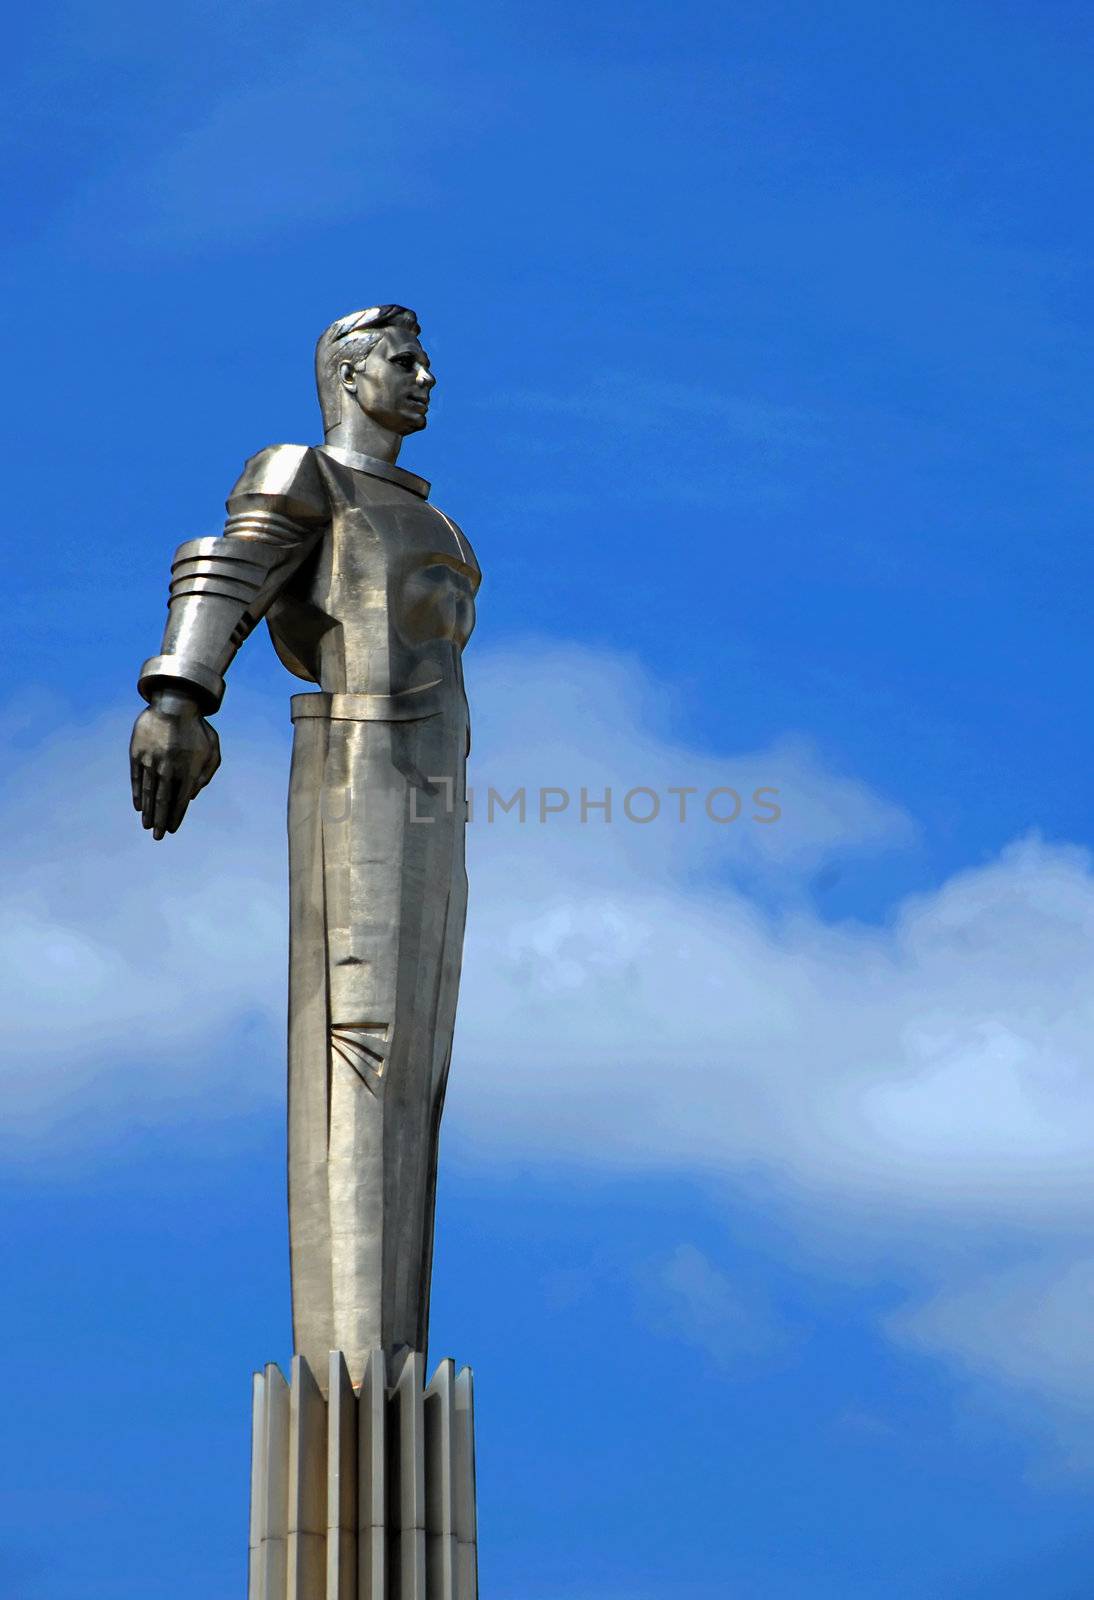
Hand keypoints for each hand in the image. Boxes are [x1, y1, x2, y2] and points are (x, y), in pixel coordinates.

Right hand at [129, 690, 220, 838]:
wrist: (175, 702)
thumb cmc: (197, 728)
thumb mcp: (212, 749)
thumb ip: (207, 773)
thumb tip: (192, 796)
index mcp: (188, 769)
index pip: (181, 801)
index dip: (176, 817)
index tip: (172, 830)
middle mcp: (168, 769)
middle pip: (163, 801)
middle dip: (161, 821)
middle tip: (158, 837)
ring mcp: (151, 761)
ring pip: (149, 792)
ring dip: (148, 811)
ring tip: (147, 825)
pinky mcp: (137, 753)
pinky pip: (137, 778)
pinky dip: (138, 793)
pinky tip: (139, 806)